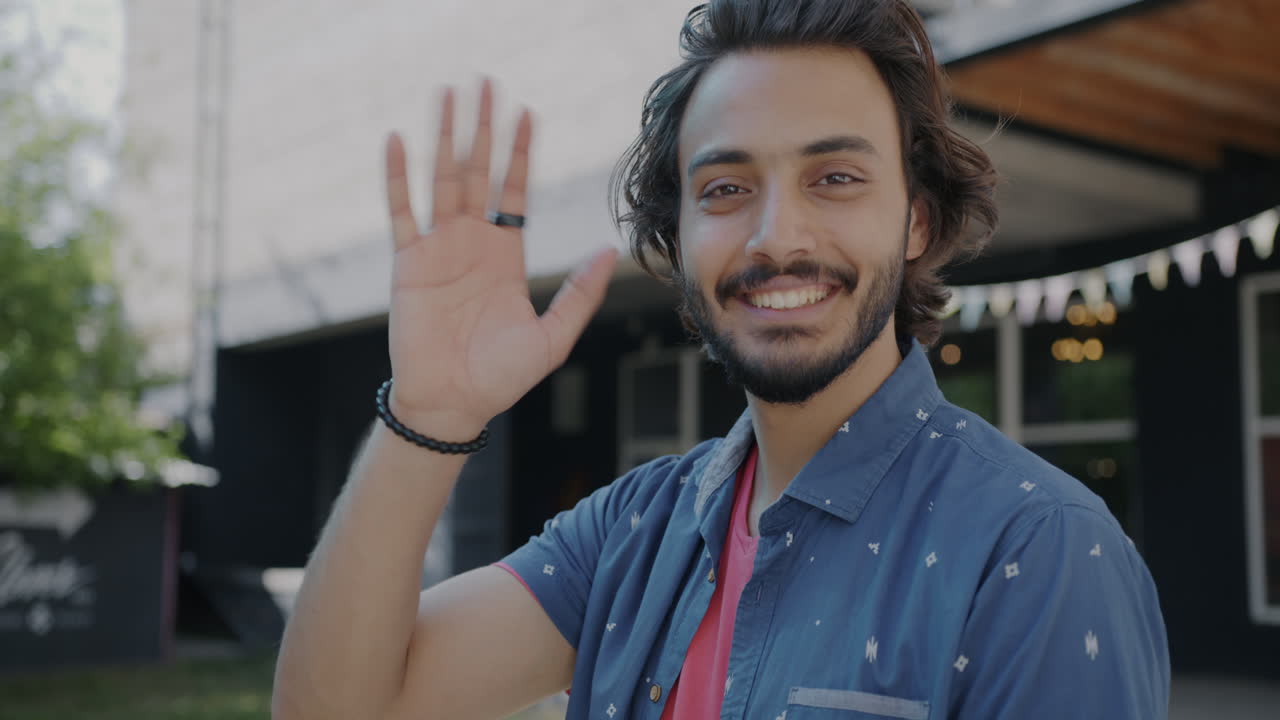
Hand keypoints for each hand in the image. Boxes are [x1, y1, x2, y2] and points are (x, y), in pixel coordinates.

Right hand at [383, 80, 616, 437]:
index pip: (513, 190)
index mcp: (506, 254)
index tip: (527, 113)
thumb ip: (579, 294)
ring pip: (441, 180)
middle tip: (484, 83)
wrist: (454, 403)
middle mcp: (471, 243)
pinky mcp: (408, 263)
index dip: (520, 153)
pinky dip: (398, 178)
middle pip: (478, 172)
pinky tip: (399, 142)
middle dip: (483, 129)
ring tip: (447, 95)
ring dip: (443, 137)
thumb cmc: (502, 377)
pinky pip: (401, 212)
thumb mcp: (553, 336)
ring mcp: (438, 249)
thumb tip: (611, 251)